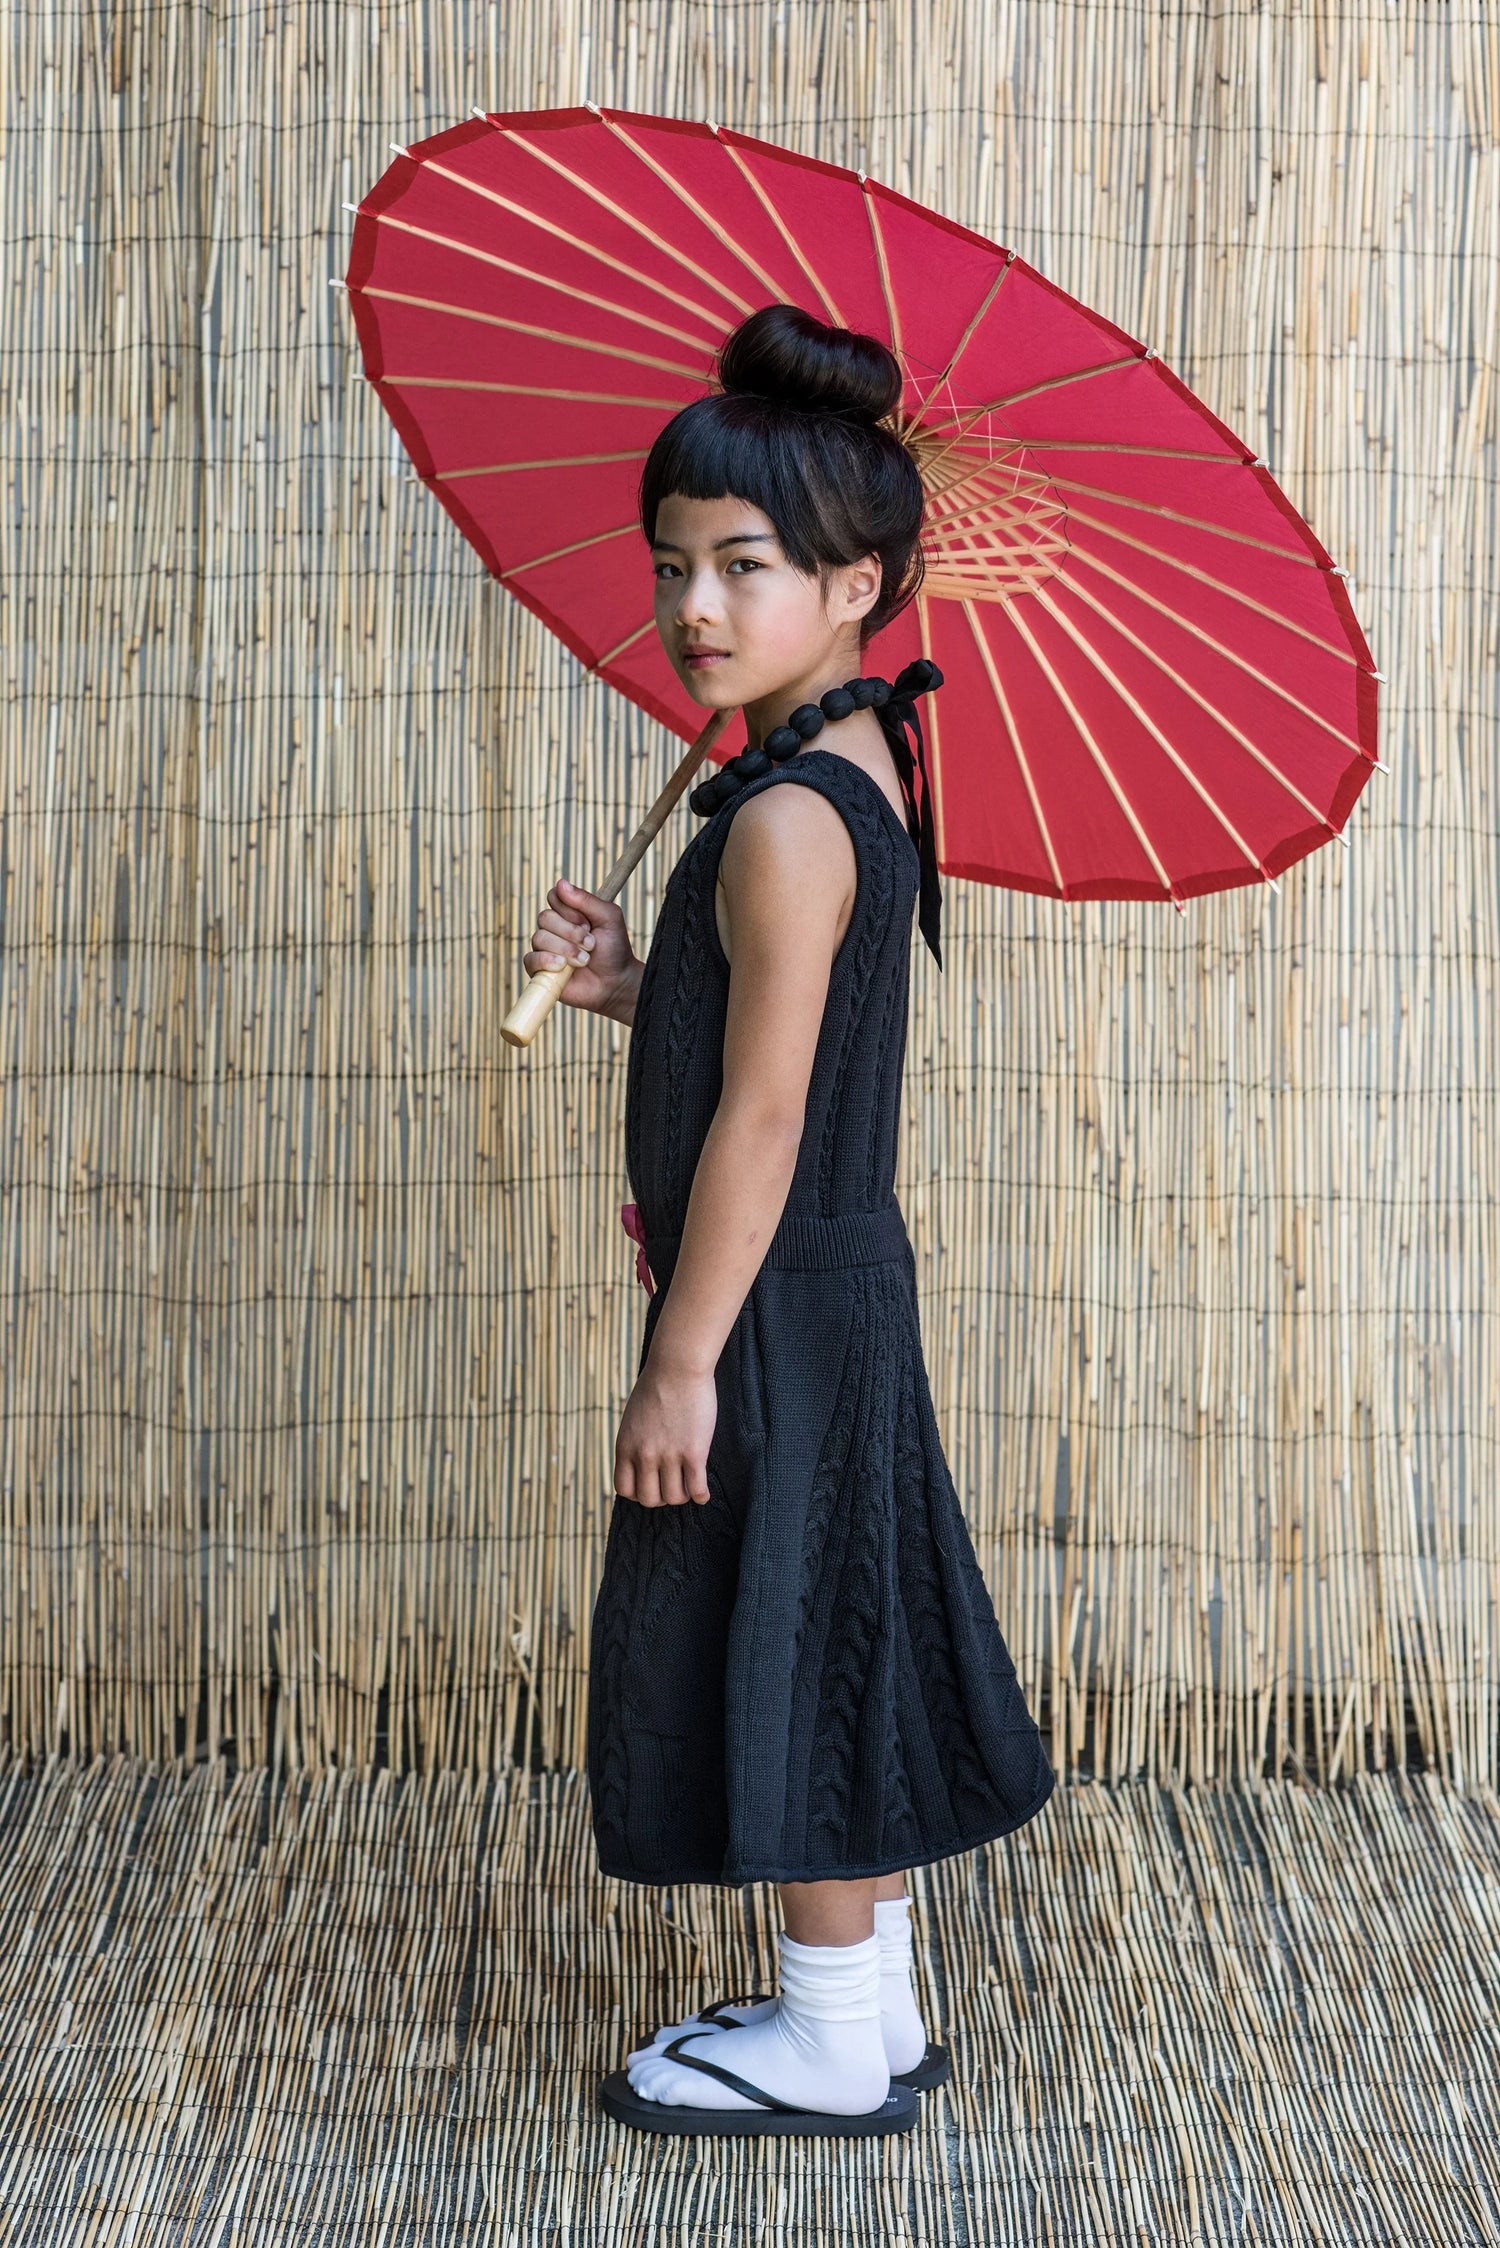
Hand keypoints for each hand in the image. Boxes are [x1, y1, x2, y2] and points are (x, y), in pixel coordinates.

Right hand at [524, 877, 637, 1017]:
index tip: (588, 922)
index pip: (553, 896)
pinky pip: (530, 959)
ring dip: (565, 949)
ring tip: (584, 960)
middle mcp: (554, 928)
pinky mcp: (540, 969)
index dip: (570, 909)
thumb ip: (587, 900)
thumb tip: (561, 882)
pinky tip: (563, 967)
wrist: (616, 982)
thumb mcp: (609, 918)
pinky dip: (547, 961)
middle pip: (545, 917)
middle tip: (591, 944)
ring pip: (539, 938)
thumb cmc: (614, 949)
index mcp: (568, 913)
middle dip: (571, 932)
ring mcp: (545, 948)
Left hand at [613, 1354, 716, 1505]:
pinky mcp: (694, 1452)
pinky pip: (696, 1489)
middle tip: (672, 1486)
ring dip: (682, 1496)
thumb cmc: (657, 1385)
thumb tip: (639, 1461)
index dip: (638, 1493)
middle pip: (649, 1499)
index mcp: (625, 1446)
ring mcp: (669, 1455)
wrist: (678, 1367)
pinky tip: (703, 1493)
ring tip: (689, 1486)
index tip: (650, 1486)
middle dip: (661, 1497)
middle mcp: (644, 1455)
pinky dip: (701, 1496)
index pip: (625, 1489)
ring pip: (674, 1497)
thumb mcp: (632, 1417)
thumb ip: (634, 1441)